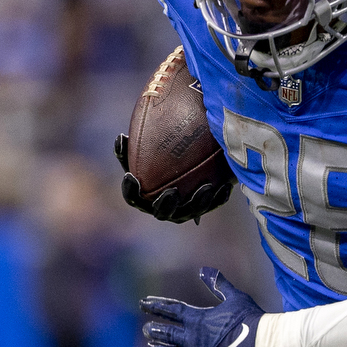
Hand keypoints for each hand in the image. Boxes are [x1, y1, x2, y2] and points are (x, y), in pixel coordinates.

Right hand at [116, 134, 235, 222]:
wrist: (193, 154)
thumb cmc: (164, 147)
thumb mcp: (152, 141)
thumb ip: (139, 140)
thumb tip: (122, 134)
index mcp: (145, 195)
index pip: (133, 197)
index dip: (131, 191)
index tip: (132, 177)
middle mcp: (165, 206)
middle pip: (162, 212)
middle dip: (165, 205)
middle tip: (171, 192)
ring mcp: (187, 209)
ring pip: (191, 211)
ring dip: (197, 202)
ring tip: (205, 187)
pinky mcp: (207, 204)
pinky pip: (213, 202)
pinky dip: (217, 196)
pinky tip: (223, 185)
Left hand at [139, 267, 267, 346]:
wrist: (263, 346)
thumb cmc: (251, 319)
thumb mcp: (235, 297)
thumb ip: (219, 285)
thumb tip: (204, 270)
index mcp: (198, 320)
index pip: (170, 310)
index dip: (155, 306)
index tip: (142, 303)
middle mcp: (192, 340)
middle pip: (167, 334)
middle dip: (154, 330)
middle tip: (146, 329)